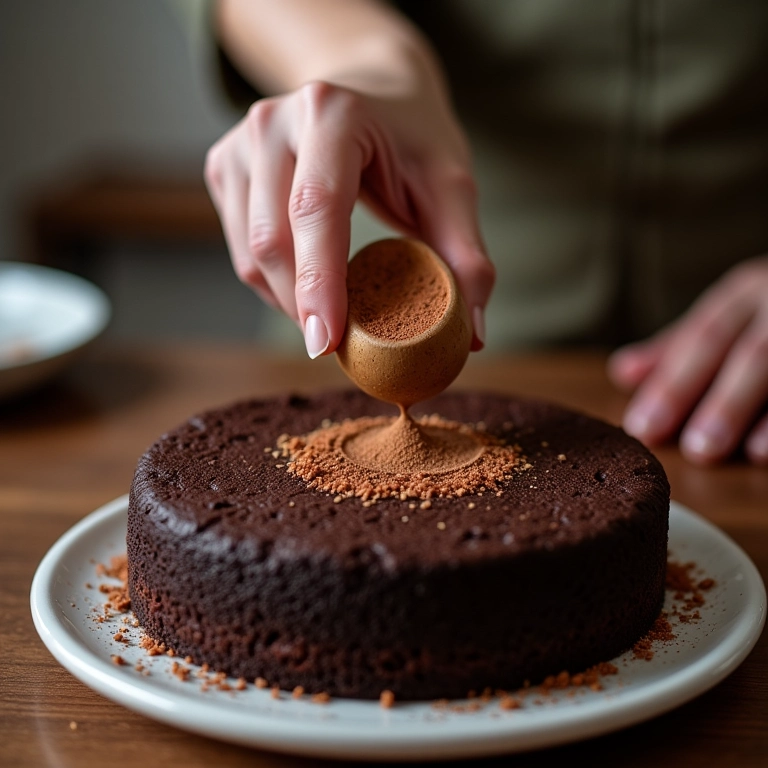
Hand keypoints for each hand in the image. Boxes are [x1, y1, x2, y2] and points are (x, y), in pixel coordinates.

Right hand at [204, 79, 493, 358]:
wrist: (373, 86)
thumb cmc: (413, 138)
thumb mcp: (451, 185)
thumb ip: (466, 254)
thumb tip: (473, 336)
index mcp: (332, 112)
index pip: (316, 209)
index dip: (319, 283)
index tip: (328, 345)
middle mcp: (273, 121)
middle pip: (272, 239)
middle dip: (304, 307)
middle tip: (341, 348)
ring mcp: (241, 143)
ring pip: (249, 254)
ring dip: (288, 301)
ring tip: (332, 316)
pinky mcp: (224, 166)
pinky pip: (240, 250)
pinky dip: (273, 284)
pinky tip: (308, 286)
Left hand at [608, 257, 767, 465]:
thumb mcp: (730, 315)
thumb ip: (680, 347)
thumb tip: (623, 373)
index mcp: (747, 292)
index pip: (703, 338)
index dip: (674, 383)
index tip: (642, 426)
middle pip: (753, 353)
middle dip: (724, 402)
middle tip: (696, 450)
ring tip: (746, 454)